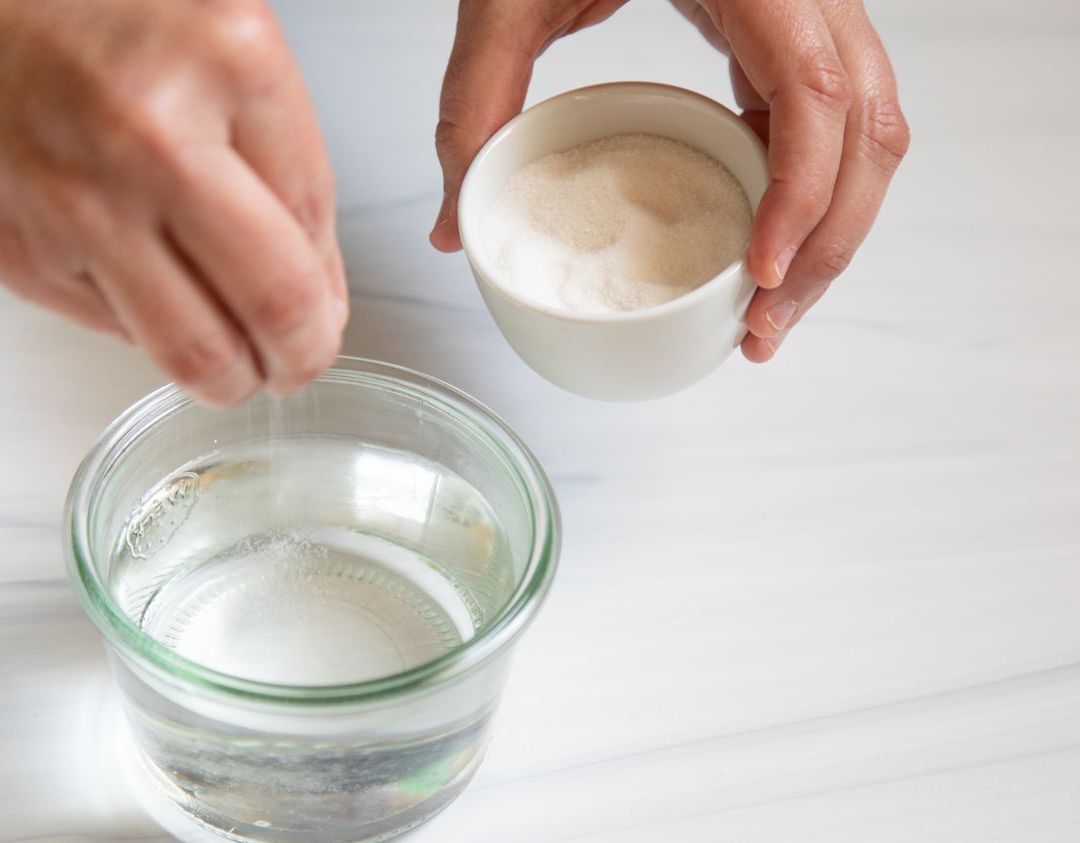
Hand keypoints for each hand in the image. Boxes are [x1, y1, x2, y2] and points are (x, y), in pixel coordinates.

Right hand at [0, 0, 346, 404]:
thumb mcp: (204, 28)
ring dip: (233, 378)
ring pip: (198, 350)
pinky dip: (144, 333)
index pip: (317, 219)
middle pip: (276, 302)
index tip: (321, 308)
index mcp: (229, 59)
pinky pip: (117, 331)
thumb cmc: (59, 8)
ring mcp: (84, 205)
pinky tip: (143, 300)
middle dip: (302, 354)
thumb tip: (311, 269)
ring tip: (238, 372)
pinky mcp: (23, 256)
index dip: (328, 286)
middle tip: (297, 363)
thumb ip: (270, 138)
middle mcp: (159, 136)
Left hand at [429, 0, 909, 361]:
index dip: (801, 194)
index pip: (814, 93)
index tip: (760, 275)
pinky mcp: (790, 26)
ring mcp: (812, 4)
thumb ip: (475, 103)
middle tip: (763, 330)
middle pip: (866, 128)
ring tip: (769, 307)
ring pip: (869, 126)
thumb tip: (453, 226)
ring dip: (831, 226)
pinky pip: (835, 113)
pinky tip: (762, 238)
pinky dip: (810, 184)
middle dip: (826, 244)